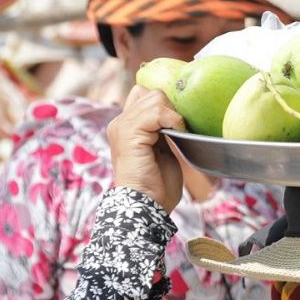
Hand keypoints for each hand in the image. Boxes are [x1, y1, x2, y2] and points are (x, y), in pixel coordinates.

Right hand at [107, 85, 185, 212]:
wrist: (147, 206)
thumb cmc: (157, 186)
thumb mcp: (162, 151)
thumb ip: (162, 130)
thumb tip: (177, 115)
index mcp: (126, 127)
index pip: (144, 95)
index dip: (165, 104)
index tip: (179, 124)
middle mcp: (120, 123)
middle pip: (151, 93)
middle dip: (171, 107)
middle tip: (179, 130)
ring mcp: (122, 126)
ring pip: (154, 97)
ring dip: (173, 114)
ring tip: (177, 133)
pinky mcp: (129, 133)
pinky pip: (156, 111)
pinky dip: (172, 119)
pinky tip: (177, 133)